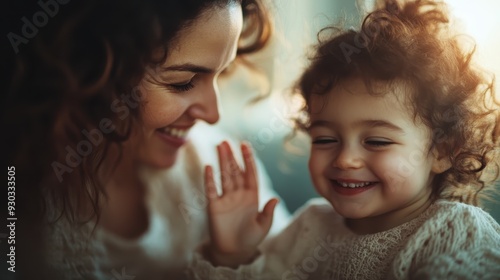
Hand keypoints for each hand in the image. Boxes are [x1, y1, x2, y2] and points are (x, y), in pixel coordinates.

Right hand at [204, 141, 277, 266]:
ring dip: (222, 161)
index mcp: (252, 196)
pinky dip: (210, 179)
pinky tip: (208, 167)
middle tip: (227, 141)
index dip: (248, 159)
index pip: (250, 174)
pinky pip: (212, 190)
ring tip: (220, 146)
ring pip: (224, 176)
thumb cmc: (250, 239)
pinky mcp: (214, 206)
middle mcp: (238, 194)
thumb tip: (275, 199)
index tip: (246, 145)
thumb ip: (268, 214)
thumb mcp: (263, 227)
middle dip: (232, 156)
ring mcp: (226, 198)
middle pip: (235, 171)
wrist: (233, 252)